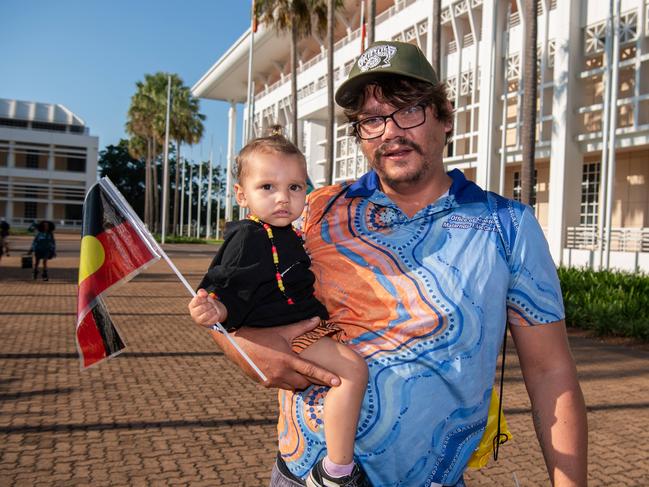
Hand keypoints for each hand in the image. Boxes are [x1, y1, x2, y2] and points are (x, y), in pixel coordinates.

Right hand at [188, 288, 227, 324]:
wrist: (214, 311)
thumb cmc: (207, 303)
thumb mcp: (205, 296)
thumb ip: (202, 292)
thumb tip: (203, 293)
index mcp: (192, 305)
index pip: (197, 300)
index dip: (204, 299)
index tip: (206, 298)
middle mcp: (193, 314)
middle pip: (203, 308)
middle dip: (209, 305)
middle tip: (211, 304)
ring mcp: (198, 320)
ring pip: (208, 314)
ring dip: (213, 310)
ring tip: (214, 309)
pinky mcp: (205, 324)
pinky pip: (213, 319)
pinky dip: (216, 315)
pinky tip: (215, 314)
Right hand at [209, 317, 340, 390]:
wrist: (238, 345)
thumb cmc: (262, 335)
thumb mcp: (283, 330)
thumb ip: (302, 327)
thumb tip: (318, 319)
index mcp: (288, 359)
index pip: (312, 370)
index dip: (326, 377)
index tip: (339, 382)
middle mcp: (281, 373)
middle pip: (305, 382)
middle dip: (312, 380)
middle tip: (319, 375)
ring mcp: (272, 380)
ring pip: (293, 386)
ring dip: (300, 382)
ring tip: (303, 374)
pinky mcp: (265, 384)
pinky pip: (282, 387)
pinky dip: (287, 382)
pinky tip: (288, 375)